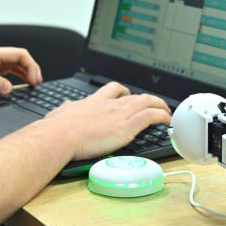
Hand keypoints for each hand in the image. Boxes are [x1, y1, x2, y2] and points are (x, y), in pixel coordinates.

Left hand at [0, 46, 42, 99]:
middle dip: (32, 70)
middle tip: (36, 85)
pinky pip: (9, 75)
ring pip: (16, 67)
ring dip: (27, 74)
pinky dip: (18, 80)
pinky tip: (20, 88)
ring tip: (33, 86)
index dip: (32, 66)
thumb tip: (10, 87)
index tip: (34, 81)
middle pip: (21, 59)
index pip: (20, 54)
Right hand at [42, 82, 172, 160]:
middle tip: (153, 104)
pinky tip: (167, 120)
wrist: (62, 135)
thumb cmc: (58, 129)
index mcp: (95, 102)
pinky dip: (162, 116)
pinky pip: (151, 115)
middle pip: (134, 95)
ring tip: (166, 111)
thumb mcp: (60, 114)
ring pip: (147, 101)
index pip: (113, 89)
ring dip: (159, 105)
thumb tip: (65, 107)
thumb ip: (65, 110)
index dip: (124, 91)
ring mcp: (120, 114)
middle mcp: (110, 105)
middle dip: (146, 99)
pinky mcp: (127, 126)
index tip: (128, 95)